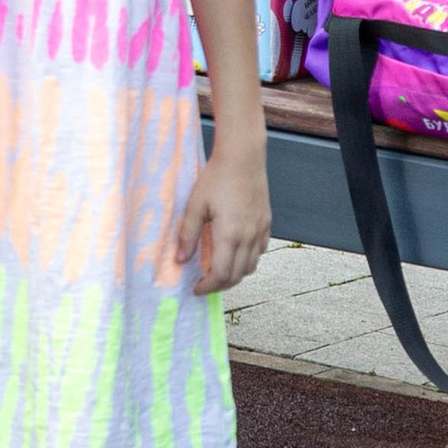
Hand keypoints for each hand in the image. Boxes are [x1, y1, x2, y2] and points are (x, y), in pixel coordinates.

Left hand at [172, 146, 269, 290]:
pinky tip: (236, 252)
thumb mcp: (195, 205)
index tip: (196, 289)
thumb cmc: (216, 178)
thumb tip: (180, 259)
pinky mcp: (266, 224)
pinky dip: (248, 260)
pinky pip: (259, 252)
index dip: (208, 286)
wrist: (243, 158)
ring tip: (220, 271)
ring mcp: (260, 232)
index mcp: (229, 235)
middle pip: (237, 275)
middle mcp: (248, 238)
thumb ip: (188, 235)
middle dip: (220, 285)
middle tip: (205, 283)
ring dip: (235, 274)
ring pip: (251, 267)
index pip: (221, 274)